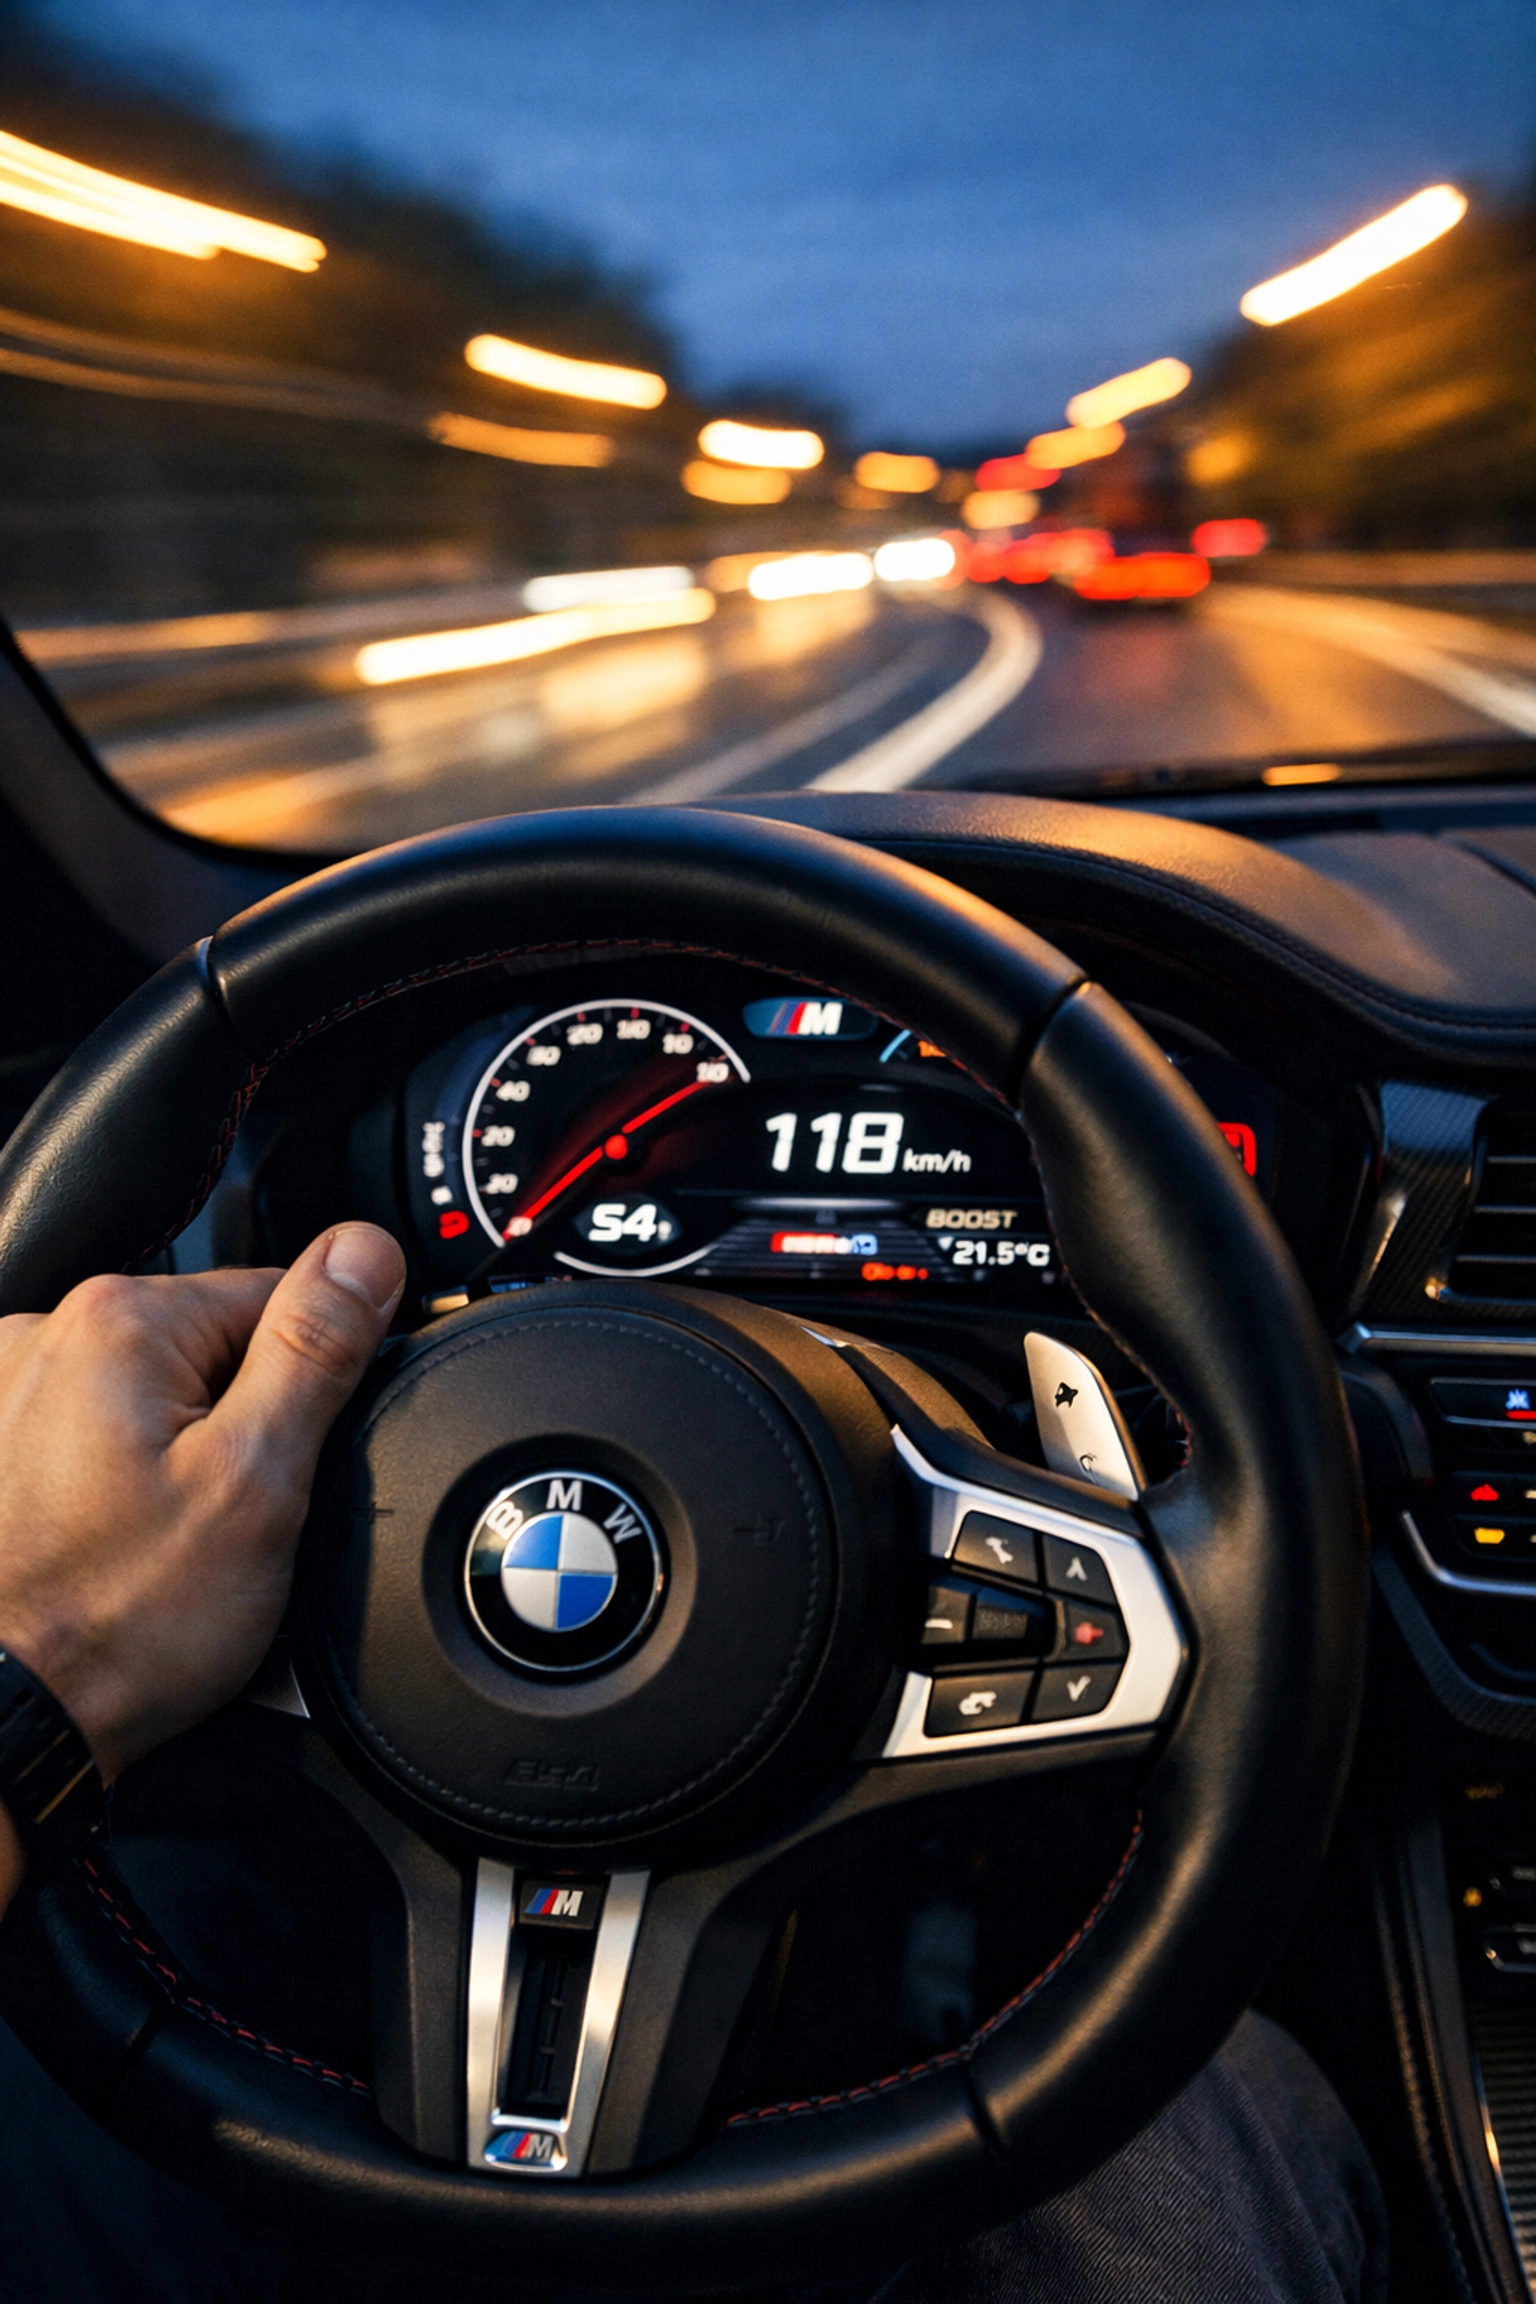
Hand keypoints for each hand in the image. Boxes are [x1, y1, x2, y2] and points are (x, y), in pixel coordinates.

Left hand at [0, 1224, 404, 1897]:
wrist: (4, 1721)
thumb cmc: (113, 1622)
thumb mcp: (258, 1479)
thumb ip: (317, 1348)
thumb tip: (365, 1249)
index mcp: (120, 1320)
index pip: (277, 1300)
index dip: (312, 1389)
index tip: (293, 1465)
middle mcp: (44, 1339)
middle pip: (209, 1355)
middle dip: (240, 1435)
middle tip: (231, 1530)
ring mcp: (5, 1398)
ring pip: (151, 1408)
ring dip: (177, 1466)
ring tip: (168, 1557)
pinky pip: (94, 1447)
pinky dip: (118, 1494)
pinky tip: (120, 1558)